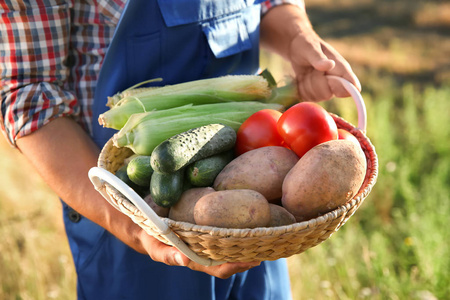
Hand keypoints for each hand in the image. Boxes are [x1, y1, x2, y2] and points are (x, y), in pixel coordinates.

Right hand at [138, 230, 260, 278]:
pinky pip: (225, 229)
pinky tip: (249, 217)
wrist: (145, 225)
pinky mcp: (207, 228)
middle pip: (232, 258)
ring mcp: (207, 241)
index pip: (220, 268)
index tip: (253, 261)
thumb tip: (183, 259)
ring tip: (267, 232)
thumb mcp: (155, 246)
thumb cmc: (150, 238)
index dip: (237, 266)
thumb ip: (167, 254)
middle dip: (250, 254)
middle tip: (269, 244)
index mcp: (196, 260)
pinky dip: (238, 227)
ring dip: (248, 241)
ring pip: (232, 244)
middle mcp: (205, 252)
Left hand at [260, 4, 360, 101]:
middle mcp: (336, 81)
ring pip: (316, 97)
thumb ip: (319, 58)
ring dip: (306, 85)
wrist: (296, 48)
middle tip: (311, 70)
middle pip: (328, 95)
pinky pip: (308, 98)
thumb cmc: (306, 44)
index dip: (341, 89)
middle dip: (315, 83)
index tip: (327, 79)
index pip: (353, 88)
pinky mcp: (315, 92)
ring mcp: (326, 88)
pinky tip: (302, 78)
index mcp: (341, 69)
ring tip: (306, 72)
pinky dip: (301, 89)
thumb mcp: (310, 49)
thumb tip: (330, 65)